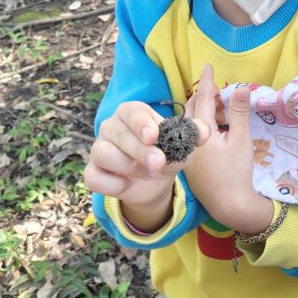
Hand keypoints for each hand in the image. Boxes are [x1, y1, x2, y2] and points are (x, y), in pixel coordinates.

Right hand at [84, 100, 209, 231]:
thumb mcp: (182, 143)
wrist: (154, 180)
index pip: (132, 111)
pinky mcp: (93, 172)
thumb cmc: (166, 152)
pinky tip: (127, 186)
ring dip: (128, 166)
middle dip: (140, 150)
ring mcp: (99, 149)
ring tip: (150, 173)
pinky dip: (111, 184)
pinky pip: (93, 176)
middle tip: (159, 163)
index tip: (154, 135)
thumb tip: (204, 132)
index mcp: (132, 113)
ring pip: (102, 153)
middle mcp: (112, 127)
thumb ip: (193, 135)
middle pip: (119, 133)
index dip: (141, 122)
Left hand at [182, 64, 274, 234]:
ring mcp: (186, 151)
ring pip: (190, 122)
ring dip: (202, 110)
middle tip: (214, 87)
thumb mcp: (241, 139)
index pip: (204, 98)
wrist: (228, 203)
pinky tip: (210, 126)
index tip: (207, 66)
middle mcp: (187, 138)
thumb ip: (239, 112)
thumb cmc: (236, 171)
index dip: (207, 81)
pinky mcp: (188, 161)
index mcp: (200, 130)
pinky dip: (199, 125)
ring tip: (216, 105)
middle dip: (204, 95)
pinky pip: (189, 134)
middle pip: (193, 108)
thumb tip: (242, 87)